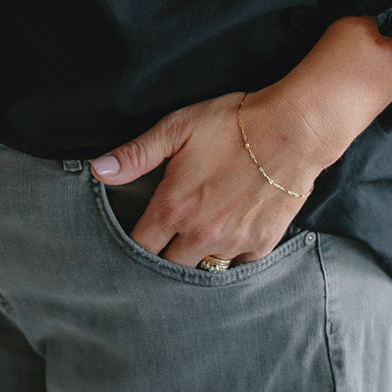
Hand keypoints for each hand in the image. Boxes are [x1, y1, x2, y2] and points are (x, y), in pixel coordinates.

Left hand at [88, 17, 391, 267]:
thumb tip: (98, 170)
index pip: (140, 247)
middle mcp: (200, 235)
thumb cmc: (233, 124)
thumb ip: (136, 155)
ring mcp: (234, 242)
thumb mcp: (177, 128)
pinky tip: (231, 236)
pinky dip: (233, 254)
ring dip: (198, 257)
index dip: (134, 244)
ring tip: (197, 240)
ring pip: (205, 268)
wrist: (293, 129)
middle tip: (167, 239)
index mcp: (174, 209)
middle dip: (165, 255)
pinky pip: (240, 264)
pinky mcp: (263, 242)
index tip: (137, 237)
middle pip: (170, 266)